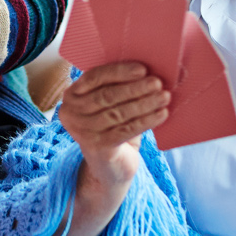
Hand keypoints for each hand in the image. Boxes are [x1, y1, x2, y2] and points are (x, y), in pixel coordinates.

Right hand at [60, 62, 169, 188]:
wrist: (109, 167)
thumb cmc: (112, 128)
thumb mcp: (108, 105)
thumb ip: (117, 87)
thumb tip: (146, 70)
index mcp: (71, 96)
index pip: (94, 77)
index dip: (119, 72)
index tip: (143, 69)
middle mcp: (70, 113)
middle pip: (106, 96)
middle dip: (136, 88)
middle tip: (158, 83)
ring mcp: (82, 132)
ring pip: (118, 113)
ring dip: (145, 103)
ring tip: (164, 96)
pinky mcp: (97, 147)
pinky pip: (126, 130)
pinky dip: (146, 121)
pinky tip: (162, 114)